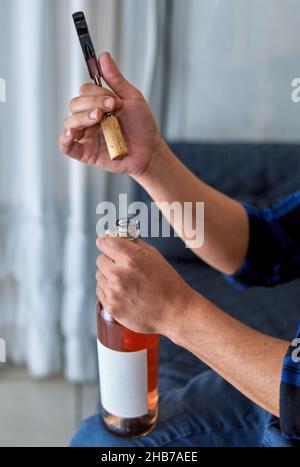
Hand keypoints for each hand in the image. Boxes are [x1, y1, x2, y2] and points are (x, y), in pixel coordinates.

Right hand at [59, 52, 161, 177]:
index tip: (114, 100)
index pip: (85, 92)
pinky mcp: (85, 153)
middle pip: (74, 104)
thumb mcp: (132, 98)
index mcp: (98, 104)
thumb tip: (103, 56)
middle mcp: (89, 118)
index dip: (96, 94)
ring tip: (98, 118)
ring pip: (69, 122)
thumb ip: (115, 79)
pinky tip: (73, 133)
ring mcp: (86, 135)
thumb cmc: (142, 125)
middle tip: (109, 109)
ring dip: (81, 118)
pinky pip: (66, 146)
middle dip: (90, 104)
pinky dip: (65, 139)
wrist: (149, 150)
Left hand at [95, 237, 195, 334]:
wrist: (174, 312)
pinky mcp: (112, 307)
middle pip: (100, 259)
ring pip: (99, 275)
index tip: (107, 244)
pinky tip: (123, 292)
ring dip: (108, 275)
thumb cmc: (167, 283)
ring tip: (126, 281)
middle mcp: (119, 274)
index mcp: (131, 258)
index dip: (106, 242)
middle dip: (110, 260)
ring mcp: (114, 293)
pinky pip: (100, 291)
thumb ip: (134, 244)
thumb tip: (117, 237)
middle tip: (123, 266)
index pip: (104, 242)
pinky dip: (108, 290)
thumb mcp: (154, 256)